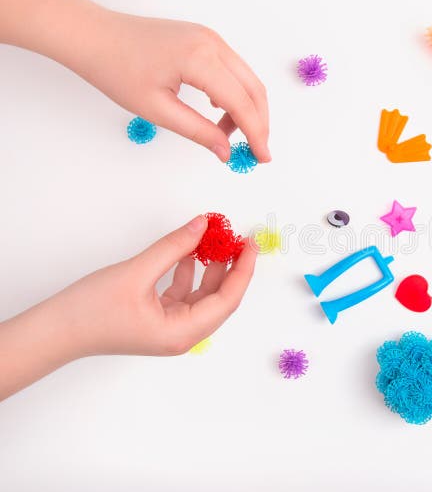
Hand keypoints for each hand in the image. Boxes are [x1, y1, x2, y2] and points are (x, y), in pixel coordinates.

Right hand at [1, 215, 255, 398]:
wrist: (53, 331)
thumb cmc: (90, 311)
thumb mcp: (137, 271)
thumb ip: (174, 247)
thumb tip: (203, 225)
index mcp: (183, 333)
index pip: (228, 299)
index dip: (243, 270)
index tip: (250, 244)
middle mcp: (181, 334)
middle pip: (220, 298)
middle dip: (230, 266)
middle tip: (237, 238)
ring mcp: (170, 327)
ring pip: (202, 294)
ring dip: (210, 267)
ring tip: (216, 239)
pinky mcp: (157, 318)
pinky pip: (184, 293)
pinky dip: (189, 272)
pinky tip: (190, 251)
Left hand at [78, 11, 270, 162]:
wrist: (93, 36)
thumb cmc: (116, 69)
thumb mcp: (157, 109)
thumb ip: (198, 131)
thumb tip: (225, 151)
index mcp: (200, 59)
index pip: (241, 102)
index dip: (255, 133)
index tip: (261, 157)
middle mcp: (212, 43)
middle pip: (253, 89)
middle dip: (259, 123)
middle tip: (255, 151)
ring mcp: (210, 38)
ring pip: (247, 79)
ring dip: (248, 109)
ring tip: (231, 136)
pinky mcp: (205, 40)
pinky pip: (233, 70)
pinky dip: (236, 94)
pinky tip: (221, 113)